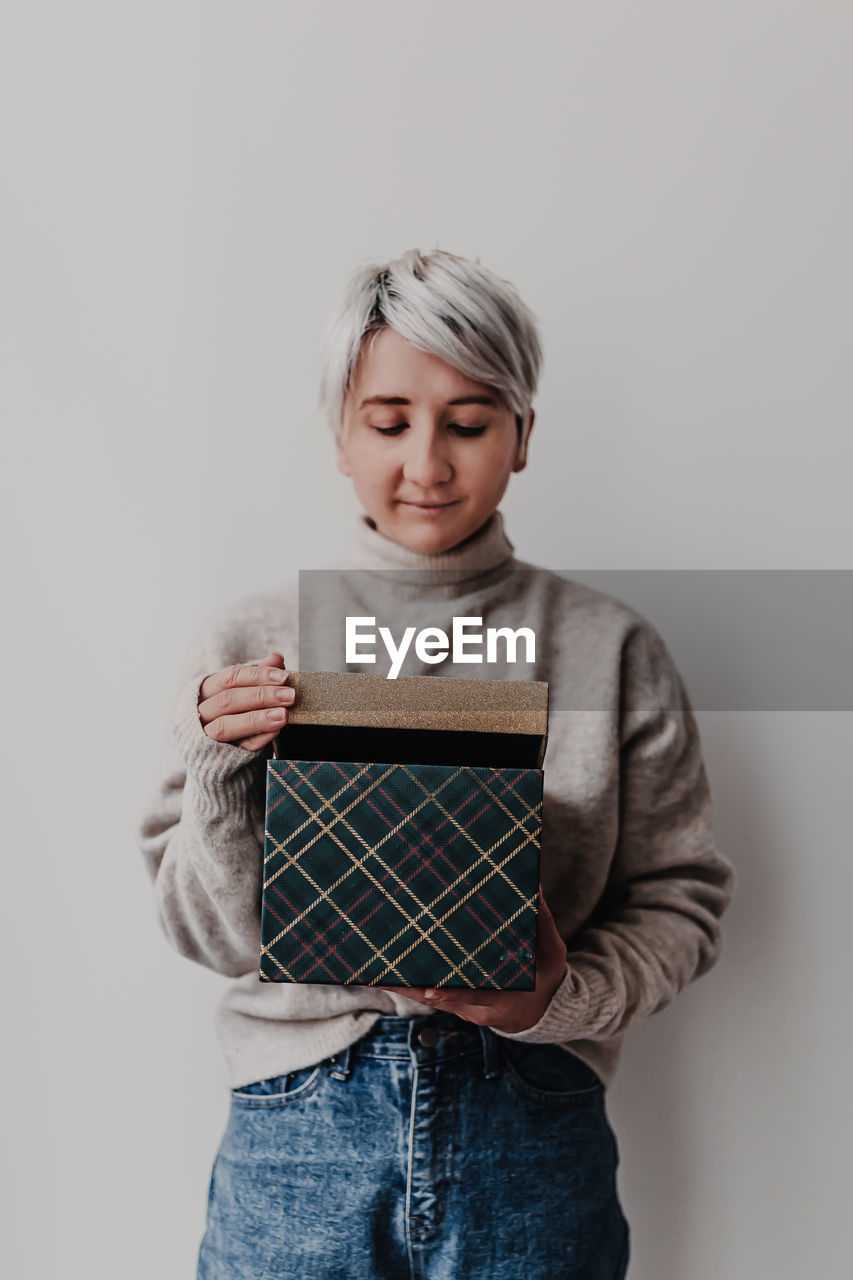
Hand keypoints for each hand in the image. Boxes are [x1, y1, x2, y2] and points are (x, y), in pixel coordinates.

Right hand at [198, 651, 294, 751]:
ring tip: (284, 715)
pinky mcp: (216, 757)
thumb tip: (276, 658)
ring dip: (258, 719)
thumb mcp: (243, 691)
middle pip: (228, 700)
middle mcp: (200, 712)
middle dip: (262, 696)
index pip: (230, 677)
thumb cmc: (232, 713)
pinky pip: (237, 748)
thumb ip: (258, 675)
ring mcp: (205, 736)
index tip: (284, 677)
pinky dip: (258, 738)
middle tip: (290, 696)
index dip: (257, 676)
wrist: (218, 751)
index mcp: (205, 690)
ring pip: (226, 726)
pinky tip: (275, 732)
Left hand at [376, 882, 567, 1034]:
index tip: (431, 990)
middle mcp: (479, 1010)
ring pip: (429, 1001)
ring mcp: (464, 1011)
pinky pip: (428, 997)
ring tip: (375, 974)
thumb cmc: (545, 978)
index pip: (477, 997)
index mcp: (505, 999)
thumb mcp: (552, 954)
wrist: (540, 1011)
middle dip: (412, 989)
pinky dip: (408, 987)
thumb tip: (534, 889)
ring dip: (402, 988)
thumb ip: (542, 924)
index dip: (453, 994)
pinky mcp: (454, 1007)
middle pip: (442, 1001)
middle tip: (385, 975)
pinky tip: (385, 975)